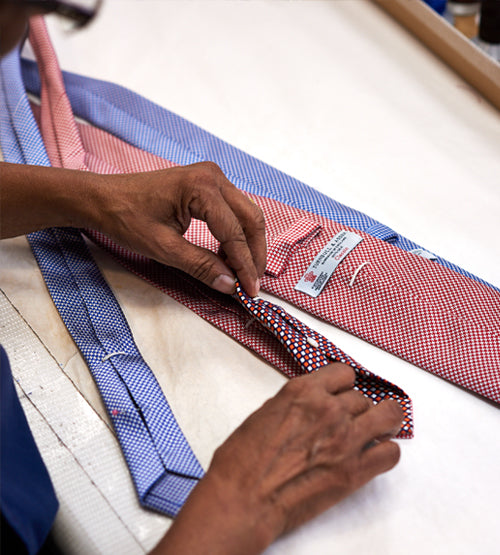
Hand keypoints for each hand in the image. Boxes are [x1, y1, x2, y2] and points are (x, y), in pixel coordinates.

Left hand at [0, 161, 265, 296]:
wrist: (102, 198)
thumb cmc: (125, 218)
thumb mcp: (163, 247)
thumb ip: (201, 265)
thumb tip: (231, 285)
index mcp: (202, 188)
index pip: (234, 233)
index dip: (244, 265)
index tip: (250, 291)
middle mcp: (213, 176)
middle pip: (250, 219)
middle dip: (254, 254)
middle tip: (252, 283)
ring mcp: (212, 177)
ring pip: (245, 214)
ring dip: (248, 244)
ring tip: (244, 273)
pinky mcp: (207, 183)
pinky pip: (233, 210)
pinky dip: (236, 234)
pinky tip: (230, 255)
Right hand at [153, 363, 402, 553]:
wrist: (245, 499)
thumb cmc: (244, 460)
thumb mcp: (266, 413)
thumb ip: (296, 404)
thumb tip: (312, 406)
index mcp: (304, 391)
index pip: (343, 374)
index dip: (343, 386)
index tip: (342, 395)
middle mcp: (329, 409)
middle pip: (362, 398)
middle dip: (357, 410)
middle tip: (350, 422)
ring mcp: (346, 438)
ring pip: (388, 416)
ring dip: (384, 422)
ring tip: (379, 429)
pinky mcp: (356, 471)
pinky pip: (391, 453)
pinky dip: (386, 452)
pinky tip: (375, 455)